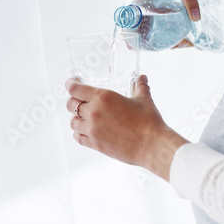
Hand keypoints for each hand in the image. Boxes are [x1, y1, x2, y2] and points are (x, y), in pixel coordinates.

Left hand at [65, 76, 188, 180]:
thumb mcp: (144, 100)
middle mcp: (94, 112)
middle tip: (78, 101)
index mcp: (104, 97)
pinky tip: (84, 131)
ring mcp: (93, 129)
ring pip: (73, 122)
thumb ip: (140, 87)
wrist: (152, 145)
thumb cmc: (149, 122)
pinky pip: (78, 137)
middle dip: (73, 101)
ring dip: (76, 118)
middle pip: (71, 104)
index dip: (71, 84)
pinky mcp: (95, 144)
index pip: (76, 89)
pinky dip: (79, 133)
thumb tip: (142, 78)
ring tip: (82, 117)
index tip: (71, 83)